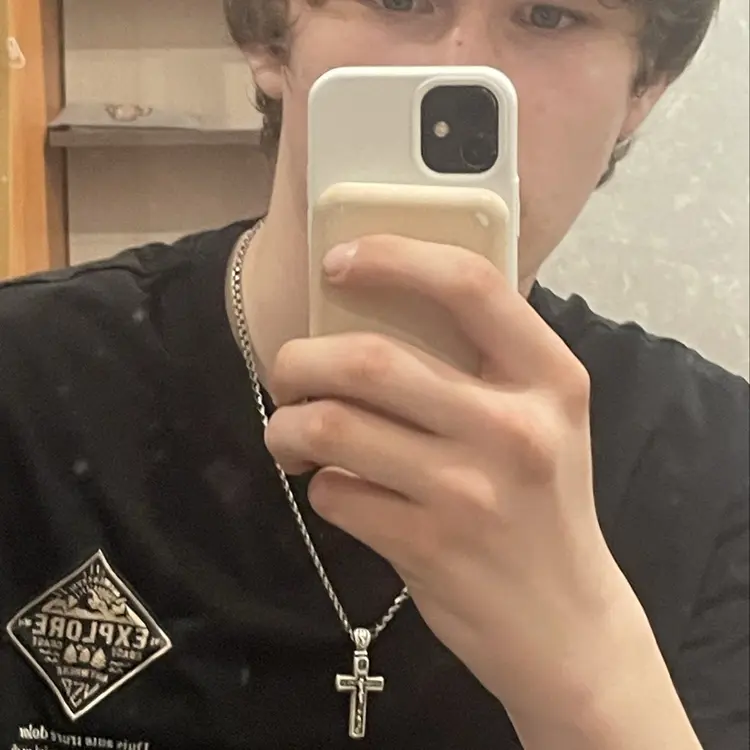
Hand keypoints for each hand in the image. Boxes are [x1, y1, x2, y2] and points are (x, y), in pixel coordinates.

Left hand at [264, 235, 652, 725]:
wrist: (566, 623)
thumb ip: (483, 366)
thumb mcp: (543, 421)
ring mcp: (469, 491)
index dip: (393, 259)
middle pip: (370, 361)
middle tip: (286, 372)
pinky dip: (318, 486)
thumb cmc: (544, 507)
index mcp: (551, 378)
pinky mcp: (428, 547)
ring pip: (334, 427)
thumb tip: (375, 313)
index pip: (470, 285)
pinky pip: (336, 494)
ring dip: (289, 427)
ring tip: (288, 434)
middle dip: (300, 360)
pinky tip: (334, 489)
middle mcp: (515, 427)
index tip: (337, 262)